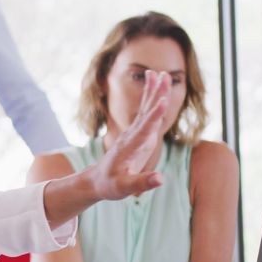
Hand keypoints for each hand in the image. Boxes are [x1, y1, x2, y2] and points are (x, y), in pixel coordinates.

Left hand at [89, 70, 171, 200]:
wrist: (97, 180)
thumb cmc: (110, 185)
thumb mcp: (124, 188)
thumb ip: (142, 182)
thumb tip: (161, 179)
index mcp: (130, 147)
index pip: (144, 129)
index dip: (154, 116)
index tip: (163, 101)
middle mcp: (132, 135)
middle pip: (146, 112)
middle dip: (155, 94)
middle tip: (164, 75)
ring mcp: (134, 133)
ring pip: (146, 109)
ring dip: (154, 91)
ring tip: (161, 73)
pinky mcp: (138, 134)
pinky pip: (147, 114)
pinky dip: (153, 100)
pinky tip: (159, 90)